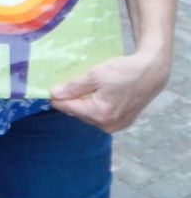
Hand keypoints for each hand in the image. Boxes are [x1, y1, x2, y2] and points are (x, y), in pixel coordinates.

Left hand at [50, 51, 169, 132]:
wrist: (151, 73)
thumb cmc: (123, 72)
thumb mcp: (94, 76)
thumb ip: (73, 87)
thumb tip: (54, 94)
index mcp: (99, 114)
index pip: (69, 108)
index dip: (57, 99)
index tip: (47, 91)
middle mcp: (108, 125)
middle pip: (79, 113)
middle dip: (71, 100)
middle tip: (65, 85)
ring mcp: (117, 126)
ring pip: (89, 115)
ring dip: (83, 103)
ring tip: (82, 87)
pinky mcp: (124, 122)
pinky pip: (101, 116)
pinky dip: (95, 106)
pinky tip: (96, 94)